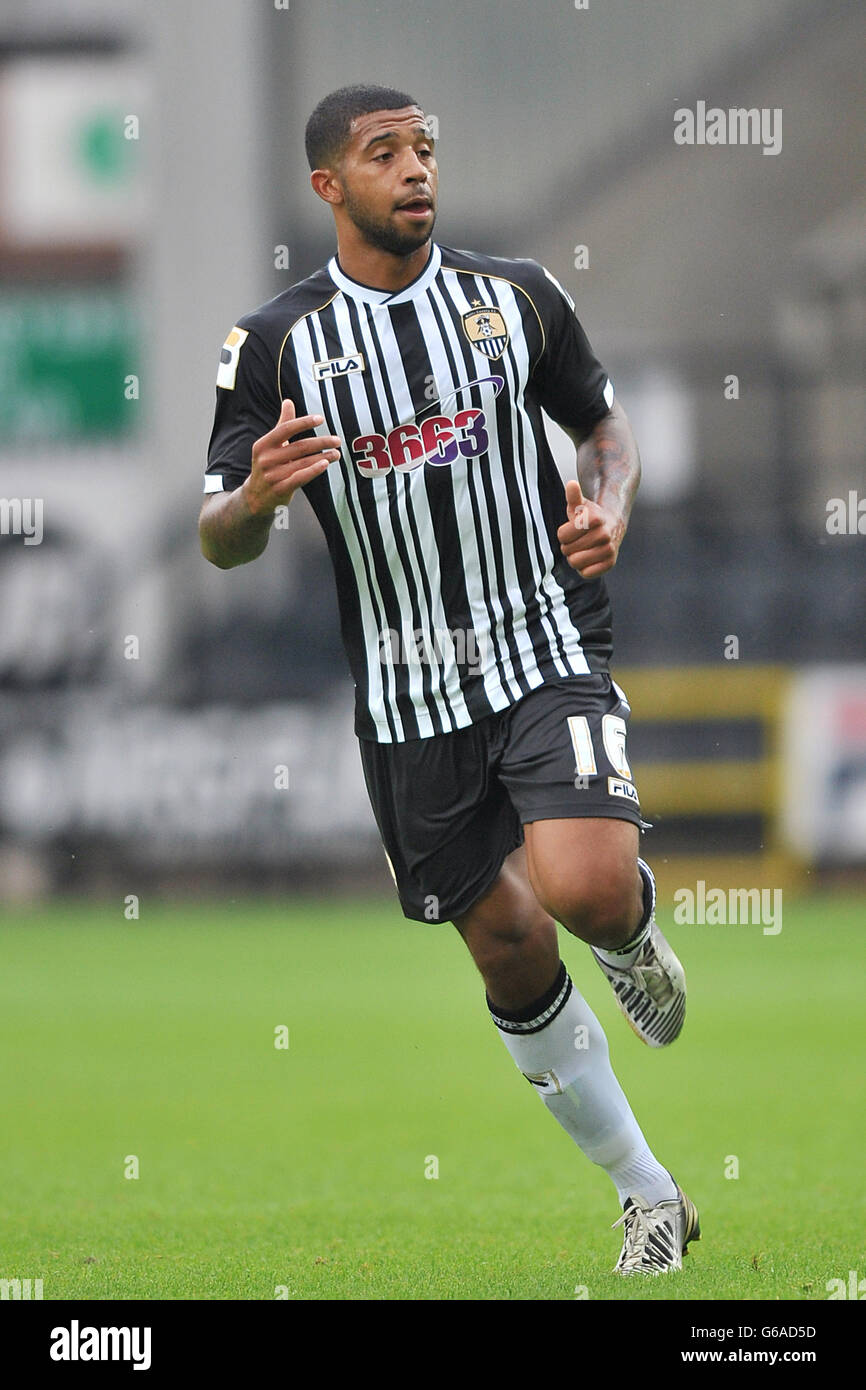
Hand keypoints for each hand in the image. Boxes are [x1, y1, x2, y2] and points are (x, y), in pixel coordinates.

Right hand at [243, 400, 341, 516]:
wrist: (255, 497)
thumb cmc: (268, 466)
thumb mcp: (270, 446)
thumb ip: (282, 424)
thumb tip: (288, 401)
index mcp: (263, 445)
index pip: (285, 429)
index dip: (304, 423)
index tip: (321, 419)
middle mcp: (266, 459)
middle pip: (299, 447)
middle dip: (321, 442)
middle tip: (337, 440)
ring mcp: (273, 476)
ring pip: (303, 462)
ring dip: (323, 457)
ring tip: (336, 453)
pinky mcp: (280, 489)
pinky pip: (300, 478)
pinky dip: (313, 470)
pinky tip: (325, 464)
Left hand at [557, 478, 623, 577]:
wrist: (612, 525)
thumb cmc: (589, 516)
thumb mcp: (579, 505)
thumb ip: (573, 496)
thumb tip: (571, 484)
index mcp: (594, 519)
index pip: (562, 535)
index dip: (564, 533)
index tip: (573, 529)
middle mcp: (604, 534)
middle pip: (567, 550)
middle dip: (569, 546)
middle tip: (578, 540)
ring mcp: (609, 549)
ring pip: (575, 562)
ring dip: (575, 557)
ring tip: (582, 549)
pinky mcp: (610, 563)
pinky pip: (586, 573)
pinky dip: (584, 568)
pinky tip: (589, 558)